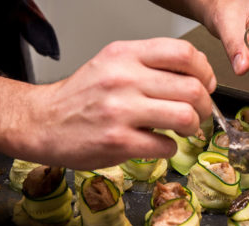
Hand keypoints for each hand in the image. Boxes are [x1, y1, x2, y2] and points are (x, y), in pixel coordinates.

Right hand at [16, 38, 214, 169]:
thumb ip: (149, 66)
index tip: (205, 84)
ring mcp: (120, 110)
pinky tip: (159, 144)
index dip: (205, 71)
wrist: (43, 122)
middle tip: (199, 113)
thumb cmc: (81, 96)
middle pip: (192, 88)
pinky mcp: (118, 141)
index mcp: (125, 54)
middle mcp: (124, 78)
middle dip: (204, 106)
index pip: (184, 53)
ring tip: (184, 130)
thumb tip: (192, 80)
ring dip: (193, 127)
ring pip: (185, 116)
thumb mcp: (111, 65)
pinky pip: (166, 145)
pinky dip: (170, 148)